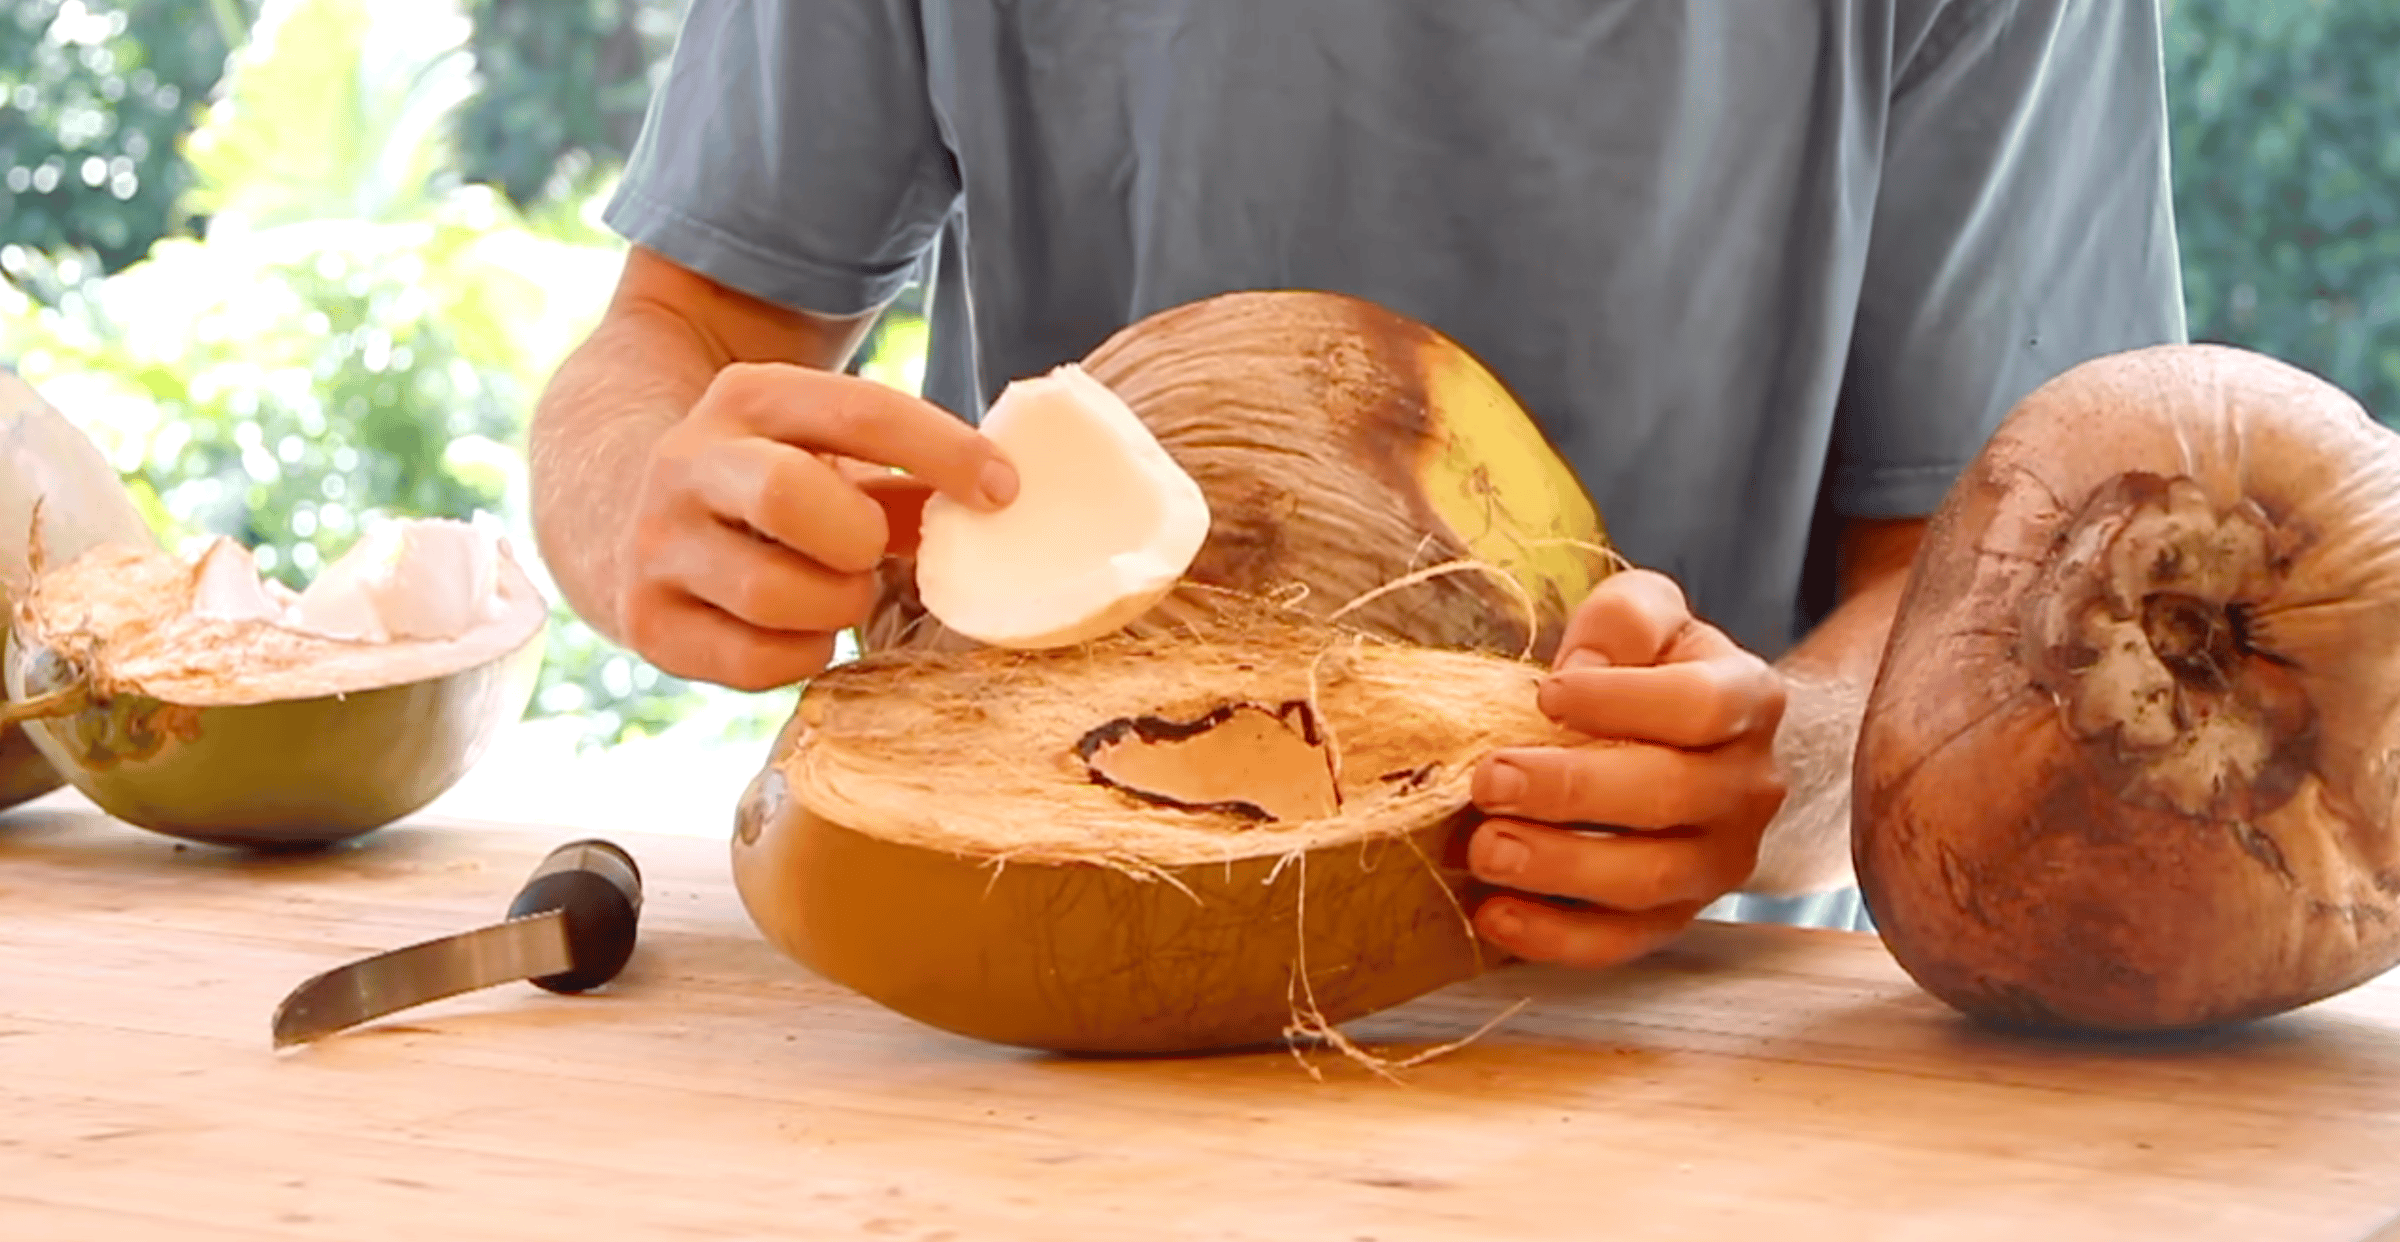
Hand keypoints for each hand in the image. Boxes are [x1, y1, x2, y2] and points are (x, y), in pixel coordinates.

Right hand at [619, 362, 1017, 690]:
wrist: (619, 510)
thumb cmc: (768, 486)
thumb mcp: (823, 454)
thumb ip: (905, 478)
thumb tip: (1001, 503)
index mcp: (748, 398)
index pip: (858, 413)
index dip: (942, 452)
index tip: (1003, 489)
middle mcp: (687, 462)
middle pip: (789, 496)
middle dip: (856, 539)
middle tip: (866, 553)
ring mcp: (656, 544)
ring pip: (770, 592)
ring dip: (833, 605)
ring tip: (832, 592)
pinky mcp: (647, 622)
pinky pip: (752, 662)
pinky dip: (801, 655)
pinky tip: (800, 630)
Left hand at [1465, 569, 1788, 967]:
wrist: (1708, 745)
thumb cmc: (1659, 670)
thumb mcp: (1651, 616)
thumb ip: (1625, 619)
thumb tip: (1583, 666)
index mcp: (1748, 700)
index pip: (1700, 706)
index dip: (1622, 701)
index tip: (1547, 695)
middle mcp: (1747, 788)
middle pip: (1671, 797)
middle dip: (1571, 792)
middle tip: (1490, 781)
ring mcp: (1717, 861)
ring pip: (1650, 881)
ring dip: (1559, 869)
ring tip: (1485, 849)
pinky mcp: (1676, 916)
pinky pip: (1623, 941)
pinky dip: (1555, 937)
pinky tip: (1494, 914)